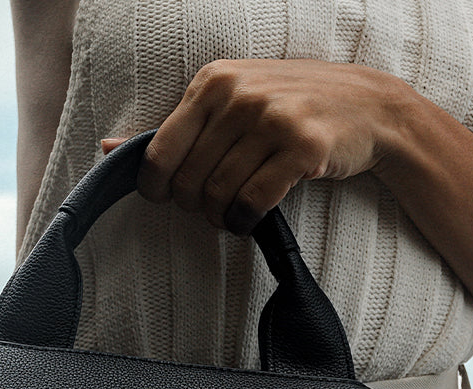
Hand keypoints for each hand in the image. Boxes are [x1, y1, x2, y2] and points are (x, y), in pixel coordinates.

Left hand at [101, 58, 405, 234]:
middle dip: (194, 207)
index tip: (168, 198)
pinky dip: (246, 222)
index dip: (157, 189)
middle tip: (211, 207)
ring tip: (232, 214)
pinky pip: (253, 204)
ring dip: (221, 218)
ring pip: (219, 195)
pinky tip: (251, 219)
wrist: (367, 107)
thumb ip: (172, 128)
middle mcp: (240, 95)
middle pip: (188, 182)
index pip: (159, 154)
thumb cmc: (288, 109)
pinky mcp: (303, 148)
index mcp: (213, 82)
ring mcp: (273, 119)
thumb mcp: (227, 103)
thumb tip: (105, 148)